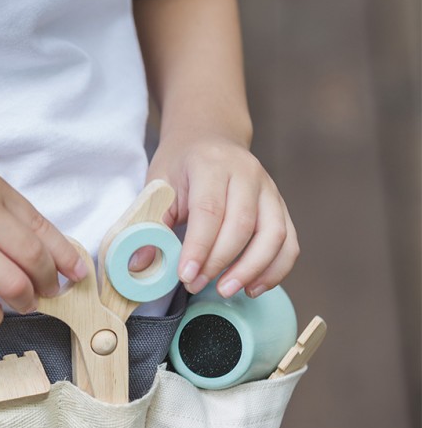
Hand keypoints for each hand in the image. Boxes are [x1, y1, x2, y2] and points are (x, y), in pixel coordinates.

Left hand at [146, 133, 298, 297]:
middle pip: (242, 225)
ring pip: (273, 235)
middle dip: (220, 262)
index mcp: (211, 164)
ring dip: (252, 269)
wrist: (209, 137)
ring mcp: (269, 189)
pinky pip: (288, 242)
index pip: (209, 210)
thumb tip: (139, 264)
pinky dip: (276, 269)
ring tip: (226, 290)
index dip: (199, 247)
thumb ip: (150, 223)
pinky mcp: (280, 206)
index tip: (186, 275)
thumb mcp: (158, 184)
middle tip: (196, 284)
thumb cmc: (181, 165)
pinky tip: (254, 286)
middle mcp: (246, 174)